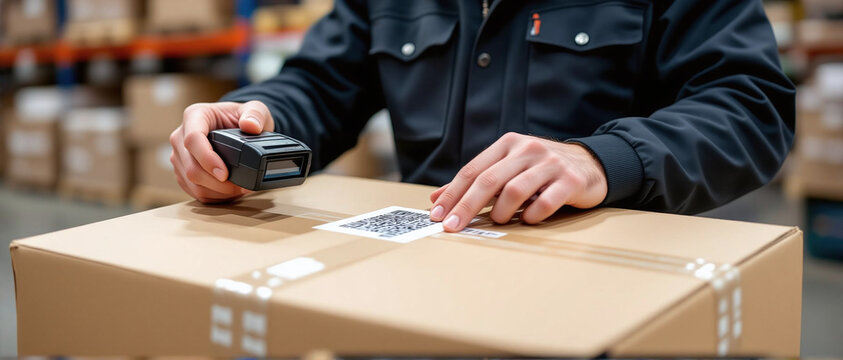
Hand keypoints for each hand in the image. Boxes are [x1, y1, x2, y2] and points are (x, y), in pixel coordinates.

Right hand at [169, 101, 274, 202]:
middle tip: (240, 187)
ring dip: (216, 191)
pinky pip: (194, 191)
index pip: (193, 139)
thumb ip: (256, 114)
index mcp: (195, 116)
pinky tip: (229, 192)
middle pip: (191, 167)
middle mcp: (181, 136)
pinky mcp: (183, 172)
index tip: (225, 174)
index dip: (207, 159)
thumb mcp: (255, 109)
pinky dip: (213, 196)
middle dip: (216, 182)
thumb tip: (252, 126)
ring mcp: (179, 156)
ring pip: (191, 182)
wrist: (235, 127)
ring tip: (239, 189)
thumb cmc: (241, 117)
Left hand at [429, 132, 607, 230]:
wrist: (591, 164)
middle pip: (489, 180)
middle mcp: (528, 150)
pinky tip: (529, 220)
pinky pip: (545, 202)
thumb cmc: (542, 170)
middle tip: (453, 227)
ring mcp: (551, 164)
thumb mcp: (508, 168)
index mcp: (508, 144)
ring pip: (515, 190)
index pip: (473, 170)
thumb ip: (476, 182)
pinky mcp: (571, 181)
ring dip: (502, 212)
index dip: (453, 194)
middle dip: (466, 207)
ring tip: (500, 221)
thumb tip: (437, 198)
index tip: (438, 214)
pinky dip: (532, 215)